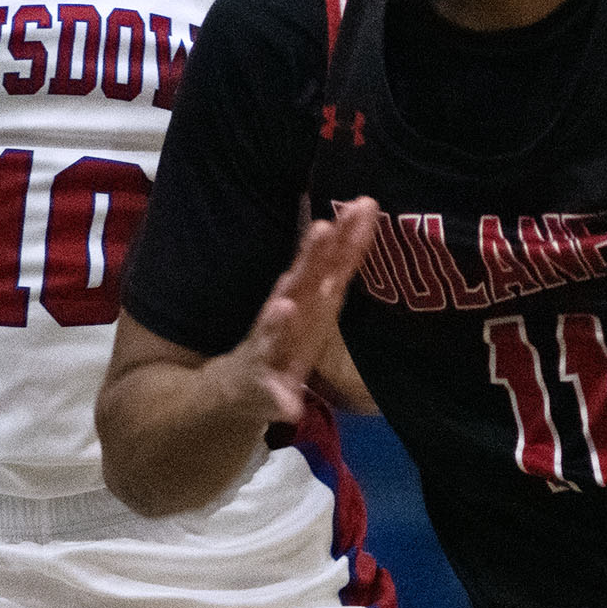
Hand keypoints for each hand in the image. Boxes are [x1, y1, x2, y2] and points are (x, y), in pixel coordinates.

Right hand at [213, 199, 381, 427]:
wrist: (238, 383)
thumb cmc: (290, 334)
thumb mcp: (321, 297)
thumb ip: (342, 259)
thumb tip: (368, 205)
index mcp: (310, 296)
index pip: (333, 263)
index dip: (349, 236)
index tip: (365, 205)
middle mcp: (289, 314)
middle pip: (300, 284)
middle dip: (310, 260)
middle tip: (322, 229)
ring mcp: (270, 350)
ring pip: (274, 333)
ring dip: (279, 322)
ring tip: (285, 308)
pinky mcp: (260, 386)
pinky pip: (269, 391)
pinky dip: (277, 395)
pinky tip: (288, 401)